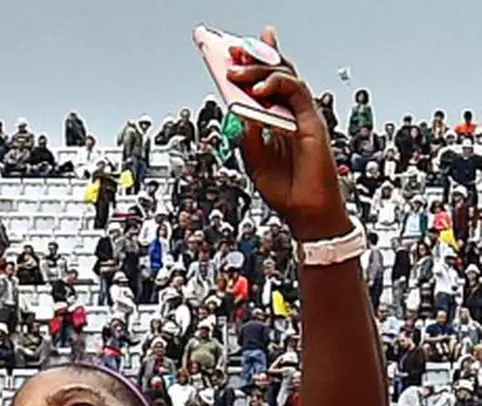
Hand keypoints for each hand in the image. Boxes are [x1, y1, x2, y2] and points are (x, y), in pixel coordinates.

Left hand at [227, 28, 349, 241]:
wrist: (306, 214)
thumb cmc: (287, 192)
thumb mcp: (254, 162)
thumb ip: (247, 135)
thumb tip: (237, 109)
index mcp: (277, 120)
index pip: (266, 84)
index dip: (254, 64)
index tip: (234, 53)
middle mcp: (291, 113)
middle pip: (275, 73)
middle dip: (253, 58)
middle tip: (233, 52)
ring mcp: (302, 115)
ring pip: (285, 76)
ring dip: (259, 69)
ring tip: (237, 71)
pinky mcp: (312, 121)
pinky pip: (296, 92)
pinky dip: (277, 85)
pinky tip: (259, 91)